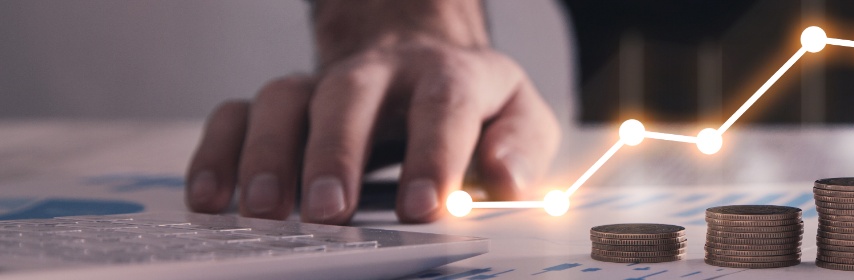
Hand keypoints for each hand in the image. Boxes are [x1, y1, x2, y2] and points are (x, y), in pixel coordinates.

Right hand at [185, 0, 559, 223]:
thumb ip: (521, 146)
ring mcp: (324, 84)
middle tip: (331, 212)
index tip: (424, 208)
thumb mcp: (519, 117)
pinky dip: (218, 153)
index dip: (434, 155)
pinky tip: (212, 200)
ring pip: (283, 100)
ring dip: (267, 155)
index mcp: (449, 75)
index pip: (444, 106)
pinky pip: (238, 114)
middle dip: (336, 154)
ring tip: (264, 212)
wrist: (422, 60)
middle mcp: (380, 72)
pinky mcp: (285, 104)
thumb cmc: (474, 105)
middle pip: (349, 97)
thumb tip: (506, 176)